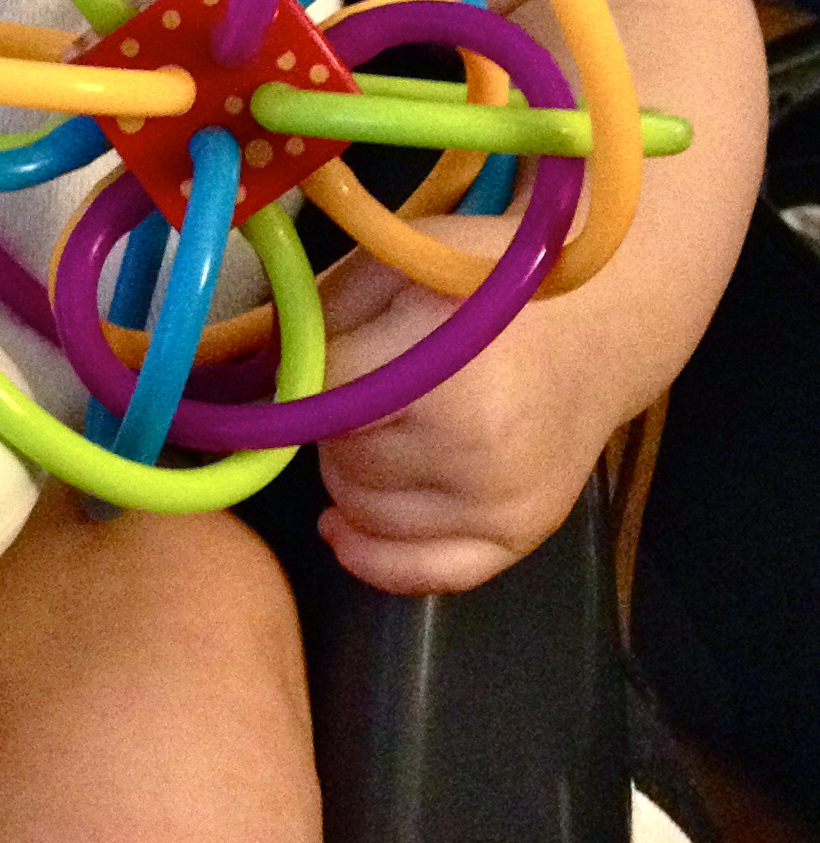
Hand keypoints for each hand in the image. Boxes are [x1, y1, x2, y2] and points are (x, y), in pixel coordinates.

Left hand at [312, 213, 615, 596]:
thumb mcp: (392, 268)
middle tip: (369, 386)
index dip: (299, 383)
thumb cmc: (482, 284)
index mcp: (441, 368)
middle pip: (338, 460)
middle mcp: (475, 447)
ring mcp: (502, 500)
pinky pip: (421, 574)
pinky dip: (373, 556)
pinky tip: (343, 529)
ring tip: (386, 429)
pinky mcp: (522, 534)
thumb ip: (315, 321)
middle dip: (332, 426)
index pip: (317, 402)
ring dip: (353, 477)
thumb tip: (242, 384)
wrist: (600, 318)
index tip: (305, 366)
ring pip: (362, 515)